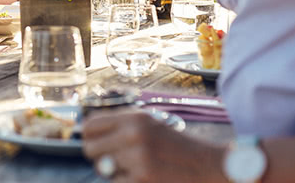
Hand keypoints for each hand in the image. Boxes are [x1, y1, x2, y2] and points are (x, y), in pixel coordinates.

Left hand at [81, 109, 226, 182]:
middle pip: (89, 148)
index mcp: (133, 118)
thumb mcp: (149, 124)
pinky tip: (143, 177)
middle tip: (113, 159)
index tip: (94, 142)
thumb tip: (85, 133)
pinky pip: (116, 182)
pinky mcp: (142, 179)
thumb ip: (119, 126)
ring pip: (102, 168)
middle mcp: (133, 135)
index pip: (89, 125)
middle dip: (97, 156)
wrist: (209, 164)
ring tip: (135, 167)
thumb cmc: (176, 145)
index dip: (88, 135)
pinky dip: (126, 182)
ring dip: (113, 171)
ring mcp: (137, 158)